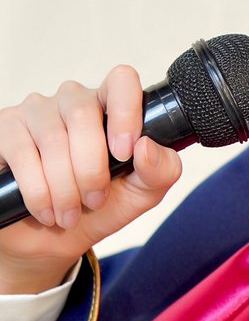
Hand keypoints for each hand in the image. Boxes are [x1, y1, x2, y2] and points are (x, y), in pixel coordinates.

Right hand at [0, 66, 181, 292]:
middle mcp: (72, 101)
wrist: (53, 239)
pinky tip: (45, 210)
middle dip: (90, 168)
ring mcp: (35, 112)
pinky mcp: (5, 129)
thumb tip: (146, 146)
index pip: (121, 80)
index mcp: (109, 107)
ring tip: (69, 215)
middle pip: (82, 113)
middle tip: (94, 200)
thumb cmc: (98, 208)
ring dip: (64, 186)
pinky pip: (20, 150)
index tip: (123, 153)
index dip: (125, 111)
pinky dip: (37, 190)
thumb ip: (160, 171)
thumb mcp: (141, 195)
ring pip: (52, 137)